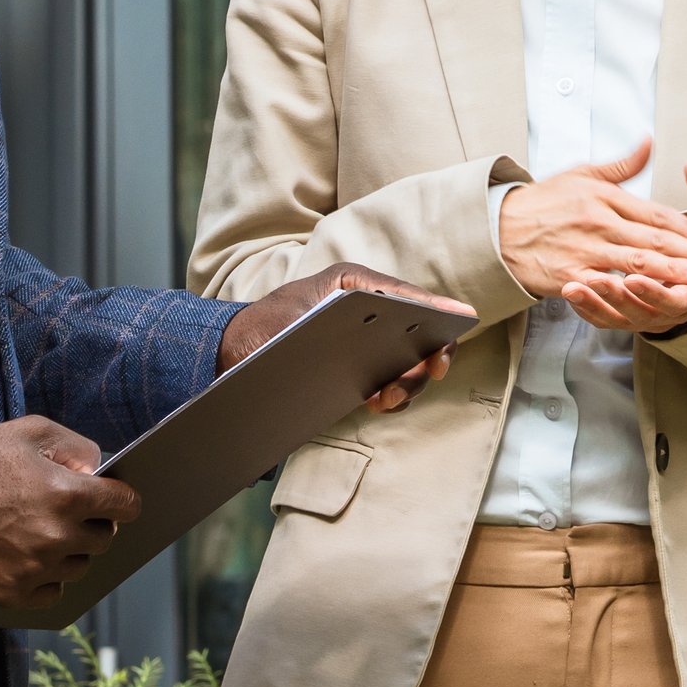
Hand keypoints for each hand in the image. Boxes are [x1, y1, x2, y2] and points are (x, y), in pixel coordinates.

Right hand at [0, 414, 135, 607]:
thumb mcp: (32, 431)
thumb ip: (76, 446)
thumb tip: (100, 468)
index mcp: (69, 494)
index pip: (125, 505)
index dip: (122, 499)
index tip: (116, 500)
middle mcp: (57, 536)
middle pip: (103, 539)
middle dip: (93, 524)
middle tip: (70, 513)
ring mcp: (34, 569)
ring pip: (78, 568)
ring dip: (70, 552)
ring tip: (45, 534)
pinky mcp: (9, 593)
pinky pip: (52, 593)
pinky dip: (48, 579)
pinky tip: (33, 560)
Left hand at [216, 264, 472, 412]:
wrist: (231, 352)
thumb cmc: (259, 329)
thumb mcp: (292, 324)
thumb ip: (330, 328)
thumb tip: (373, 346)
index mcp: (353, 284)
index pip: (408, 296)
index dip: (437, 313)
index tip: (455, 329)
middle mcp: (367, 308)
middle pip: (417, 331)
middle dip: (424, 358)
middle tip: (419, 378)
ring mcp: (366, 337)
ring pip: (408, 359)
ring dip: (408, 381)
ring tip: (387, 398)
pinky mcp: (359, 364)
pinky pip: (390, 378)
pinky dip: (392, 392)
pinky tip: (378, 402)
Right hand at [497, 139, 686, 324]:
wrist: (499, 228)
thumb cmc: (544, 202)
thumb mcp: (582, 174)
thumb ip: (622, 166)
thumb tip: (649, 142)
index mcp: (605, 196)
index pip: (656, 213)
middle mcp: (599, 221)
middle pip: (653, 238)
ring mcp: (585, 248)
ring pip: (636, 262)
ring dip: (671, 272)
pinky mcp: (571, 274)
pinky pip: (606, 285)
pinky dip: (630, 292)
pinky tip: (653, 299)